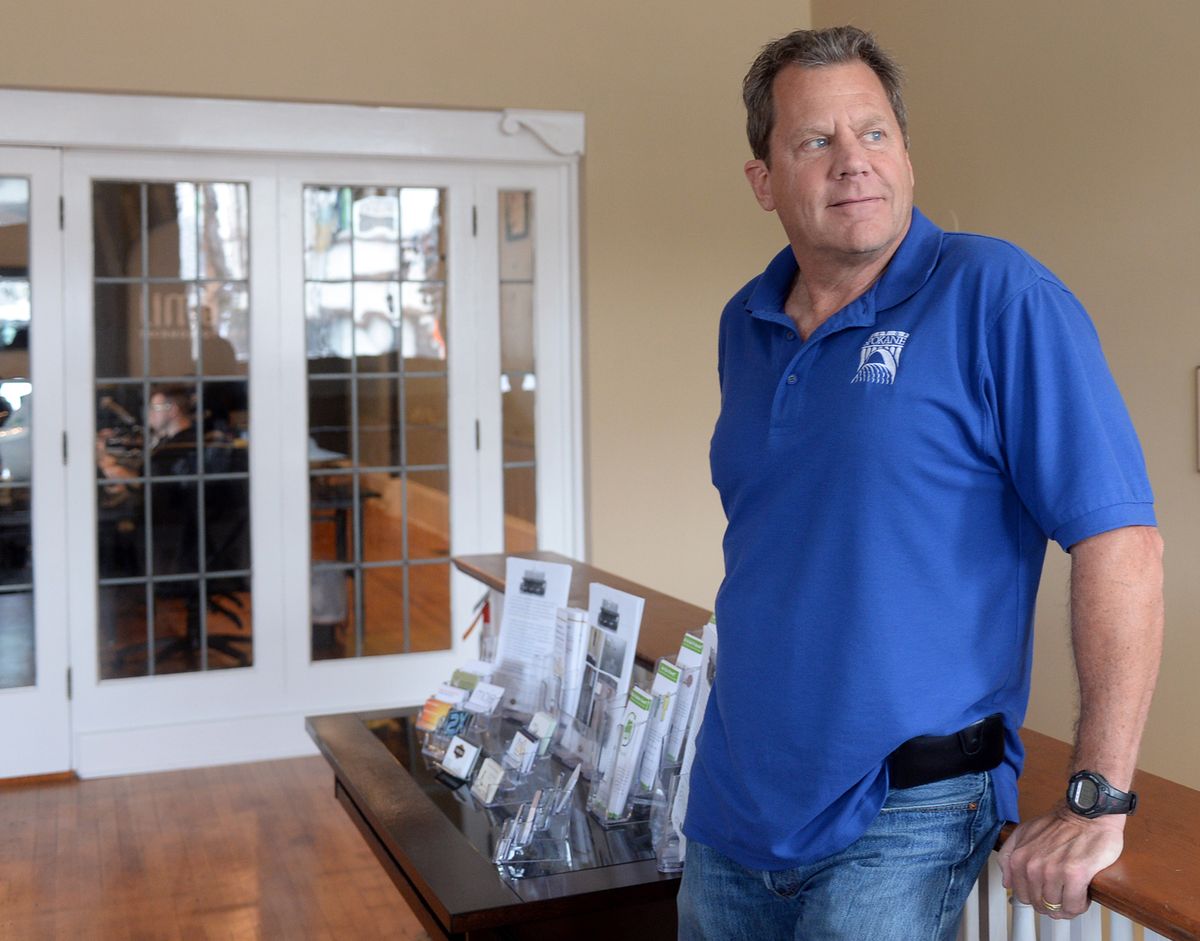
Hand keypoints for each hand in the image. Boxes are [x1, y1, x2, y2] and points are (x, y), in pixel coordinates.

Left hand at [997, 802, 1123, 918]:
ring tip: (1075, 892)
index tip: (1048, 892)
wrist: (1086, 813)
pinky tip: (1083, 894)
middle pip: (1041, 904)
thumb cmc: (1060, 823)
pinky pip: (1074, 905)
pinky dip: (1080, 905)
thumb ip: (1008, 855)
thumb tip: (1007, 882)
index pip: (1022, 896)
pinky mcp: (1074, 874)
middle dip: (1053, 905)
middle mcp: (1032, 866)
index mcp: (1018, 858)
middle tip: (1064, 893)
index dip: (1038, 898)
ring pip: (1057, 908)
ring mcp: (1052, 871)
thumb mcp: (1024, 833)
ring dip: (1068, 906)